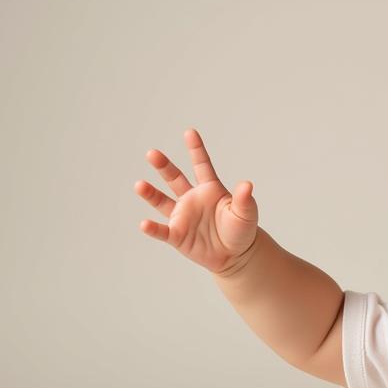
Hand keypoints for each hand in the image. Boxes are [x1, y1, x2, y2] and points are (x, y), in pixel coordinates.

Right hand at [134, 129, 258, 274]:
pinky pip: (162, 231)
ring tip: (139, 185)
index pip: (202, 166)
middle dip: (164, 166)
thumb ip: (245, 200)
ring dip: (150, 193)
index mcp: (210, 189)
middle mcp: (192, 199)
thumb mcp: (246, 214)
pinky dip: (153, 228)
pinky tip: (144, 224)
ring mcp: (183, 216)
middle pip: (174, 178)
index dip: (196, 149)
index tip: (190, 132)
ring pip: (162, 201)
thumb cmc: (241, 230)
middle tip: (152, 153)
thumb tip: (247, 185)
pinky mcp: (177, 235)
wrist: (235, 256)